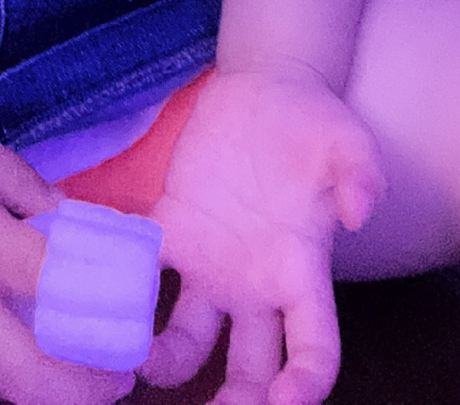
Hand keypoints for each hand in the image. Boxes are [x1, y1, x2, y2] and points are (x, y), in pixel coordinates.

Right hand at [0, 113, 131, 404]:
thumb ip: (27, 184)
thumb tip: (71, 219)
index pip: (57, 286)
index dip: (107, 293)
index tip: (139, 285)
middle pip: (34, 380)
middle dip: (91, 389)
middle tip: (127, 368)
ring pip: (7, 392)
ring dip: (59, 393)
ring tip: (96, 368)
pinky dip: (22, 380)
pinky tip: (42, 352)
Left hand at [143, 69, 383, 404]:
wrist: (266, 87)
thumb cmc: (314, 121)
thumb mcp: (347, 140)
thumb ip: (361, 174)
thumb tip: (358, 212)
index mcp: (302, 271)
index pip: (314, 348)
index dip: (306, 382)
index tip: (287, 401)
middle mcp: (256, 283)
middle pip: (250, 367)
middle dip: (236, 402)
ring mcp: (211, 263)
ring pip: (189, 339)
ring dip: (165, 362)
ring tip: (136, 363)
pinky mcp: (173, 229)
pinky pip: (145, 269)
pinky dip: (122, 282)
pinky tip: (98, 290)